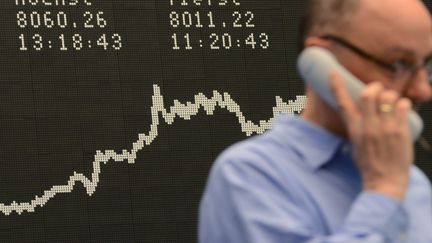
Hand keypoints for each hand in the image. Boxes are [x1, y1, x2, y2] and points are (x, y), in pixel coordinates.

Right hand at [330, 71, 413, 200]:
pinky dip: (403, 104)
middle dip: (374, 87)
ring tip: (392, 104)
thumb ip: (358, 126)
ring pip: (388, 96)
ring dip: (391, 96)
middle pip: (368, 93)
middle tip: (378, 91)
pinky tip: (401, 110)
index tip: (333, 72)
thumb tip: (361, 112)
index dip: (337, 85)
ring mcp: (385, 127)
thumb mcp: (355, 144)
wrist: (384, 182)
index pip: (342, 103)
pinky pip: (403, 105)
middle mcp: (368, 126)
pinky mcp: (400, 130)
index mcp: (354, 129)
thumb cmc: (369, 164)